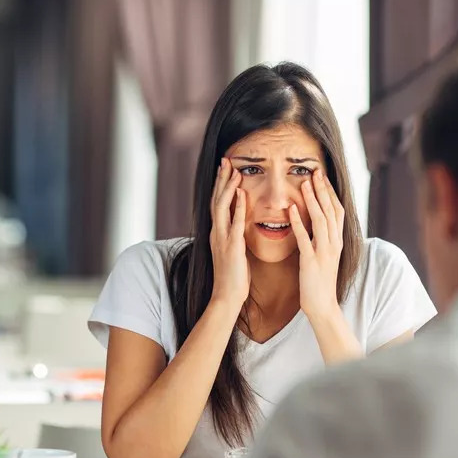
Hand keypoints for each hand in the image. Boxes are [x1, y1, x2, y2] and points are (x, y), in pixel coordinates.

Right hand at [209, 158, 250, 310]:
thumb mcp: (233, 252)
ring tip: (234, 170)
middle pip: (216, 200)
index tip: (226, 169)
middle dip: (221, 179)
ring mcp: (222, 239)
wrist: (227, 296)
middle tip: (226, 160)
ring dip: (228, 187)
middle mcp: (216, 233)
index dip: (221, 186)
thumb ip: (235, 237)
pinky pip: (234, 223)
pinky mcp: (232, 247)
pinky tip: (241, 193)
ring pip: (222, 207)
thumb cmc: (233, 277)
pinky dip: (237, 207)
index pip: (217, 204)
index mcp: (218, 233)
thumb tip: (241, 225)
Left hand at [289, 169, 345, 322]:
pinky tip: (292, 210)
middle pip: (331, 210)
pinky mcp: (311, 261)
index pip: (337, 210)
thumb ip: (322, 237)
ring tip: (304, 184)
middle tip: (315, 171)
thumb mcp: (324, 255)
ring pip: (321, 220)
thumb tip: (317, 220)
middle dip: (323, 189)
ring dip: (313, 200)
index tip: (321, 175)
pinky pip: (305, 238)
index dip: (329, 192)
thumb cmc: (319, 280)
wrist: (322, 305)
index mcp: (337, 241)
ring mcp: (324, 252)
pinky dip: (299, 222)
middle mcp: (334, 243)